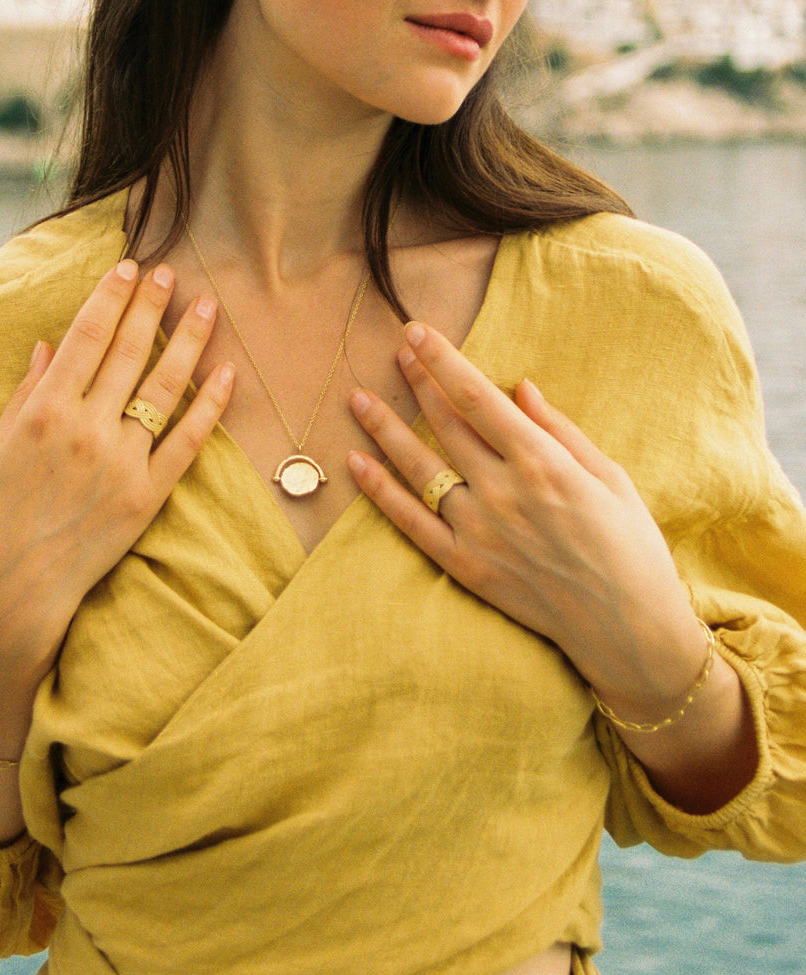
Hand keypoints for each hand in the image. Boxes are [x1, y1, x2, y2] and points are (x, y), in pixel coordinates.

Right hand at [0, 260, 233, 683]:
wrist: (11, 585)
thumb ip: (26, 392)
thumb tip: (48, 344)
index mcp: (45, 408)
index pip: (87, 335)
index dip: (111, 296)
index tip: (129, 267)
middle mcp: (87, 427)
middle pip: (130, 351)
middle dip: (151, 305)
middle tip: (171, 272)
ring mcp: (122, 461)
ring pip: (165, 388)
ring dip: (189, 341)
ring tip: (208, 306)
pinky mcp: (148, 496)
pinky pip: (188, 443)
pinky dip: (210, 407)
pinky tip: (227, 375)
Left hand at [347, 320, 705, 712]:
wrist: (625, 628)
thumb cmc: (630, 548)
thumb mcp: (610, 478)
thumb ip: (560, 431)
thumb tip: (520, 387)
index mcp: (543, 463)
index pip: (478, 398)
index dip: (443, 361)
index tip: (418, 333)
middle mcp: (503, 492)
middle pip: (446, 424)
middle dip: (419, 381)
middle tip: (397, 350)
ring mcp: (478, 531)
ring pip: (419, 468)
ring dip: (385, 429)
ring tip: (359, 399)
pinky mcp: (463, 566)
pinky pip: (410, 523)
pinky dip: (379, 492)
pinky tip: (356, 463)